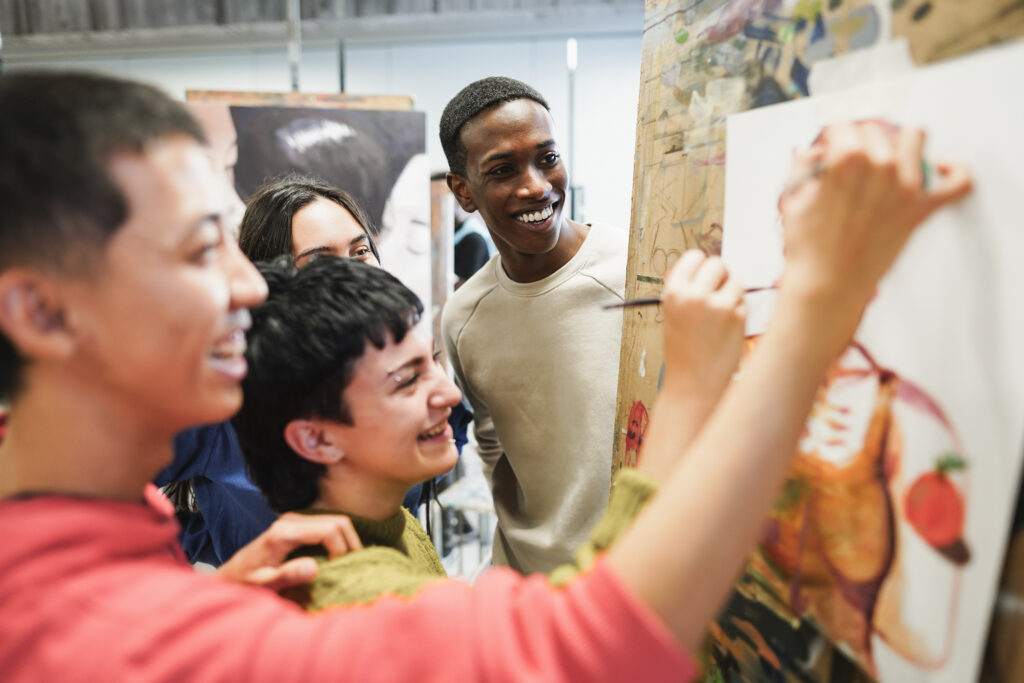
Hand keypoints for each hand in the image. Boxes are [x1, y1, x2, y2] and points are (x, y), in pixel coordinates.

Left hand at [215, 512, 361, 591]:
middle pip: (338, 522)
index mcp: (284, 533)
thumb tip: (314, 567)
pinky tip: (338, 559)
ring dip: (347, 542)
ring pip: (337, 522)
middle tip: (351, 568)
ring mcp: (295, 519)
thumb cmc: (246, 583)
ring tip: (346, 565)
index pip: (329, 530)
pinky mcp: (298, 524)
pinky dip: (339, 540)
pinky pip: (329, 526)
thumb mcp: (264, 584)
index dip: (341, 549)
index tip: (337, 570)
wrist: (231, 575)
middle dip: (351, 544)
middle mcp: (291, 520)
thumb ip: (288, 575)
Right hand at [660, 250, 746, 399]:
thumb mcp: (673, 316)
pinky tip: (727, 330)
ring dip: (732, 296)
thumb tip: (698, 263)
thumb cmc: (683, 351)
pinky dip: (740, 312)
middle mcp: (694, 294)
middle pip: (718, 264)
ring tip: (720, 319)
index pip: (695, 257)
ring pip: (736, 282)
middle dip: (720, 277)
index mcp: (673, 292)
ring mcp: (717, 305)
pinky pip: (744, 301)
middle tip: (716, 295)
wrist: (694, 384)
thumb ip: (684, 289)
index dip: (702, 267)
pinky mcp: (737, 316)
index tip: (704, 278)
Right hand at [779, 121, 970, 315]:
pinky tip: (939, 170)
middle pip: (877, 130)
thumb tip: (816, 150)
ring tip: (887, 161)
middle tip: (852, 162)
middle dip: (863, 141)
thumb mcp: (792, 198)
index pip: (844, 127)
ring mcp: (905, 187)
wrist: (827, 284)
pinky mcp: (921, 209)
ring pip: (915, 137)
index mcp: (846, 161)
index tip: (830, 150)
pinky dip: (954, 172)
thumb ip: (802, 164)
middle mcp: (881, 167)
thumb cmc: (808, 247)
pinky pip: (957, 182)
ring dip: (900, 145)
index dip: (833, 138)